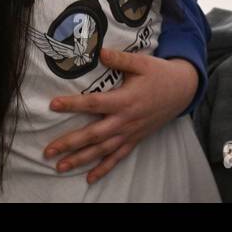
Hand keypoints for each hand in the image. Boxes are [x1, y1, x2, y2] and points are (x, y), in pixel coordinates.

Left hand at [43, 48, 198, 183]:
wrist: (182, 90)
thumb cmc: (158, 74)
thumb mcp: (141, 62)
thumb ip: (120, 59)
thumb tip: (99, 52)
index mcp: (124, 100)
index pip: (94, 104)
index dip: (73, 104)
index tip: (53, 105)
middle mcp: (125, 120)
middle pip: (94, 135)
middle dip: (70, 143)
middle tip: (48, 150)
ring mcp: (130, 133)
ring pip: (102, 150)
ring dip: (81, 160)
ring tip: (60, 167)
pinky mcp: (135, 139)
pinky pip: (118, 157)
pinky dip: (104, 169)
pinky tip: (89, 179)